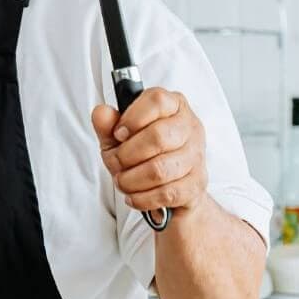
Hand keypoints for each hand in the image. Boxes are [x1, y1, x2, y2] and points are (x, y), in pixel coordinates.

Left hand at [92, 88, 207, 216]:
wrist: (169, 188)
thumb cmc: (142, 156)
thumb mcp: (118, 138)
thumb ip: (108, 124)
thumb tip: (101, 112)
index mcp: (173, 106)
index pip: (157, 100)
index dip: (132, 118)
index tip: (118, 134)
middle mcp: (189, 127)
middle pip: (158, 136)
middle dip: (127, 155)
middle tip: (116, 162)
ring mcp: (196, 156)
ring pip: (160, 169)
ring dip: (132, 180)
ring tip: (122, 181)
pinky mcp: (196, 184)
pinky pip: (167, 193)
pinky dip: (143, 198)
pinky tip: (134, 195)